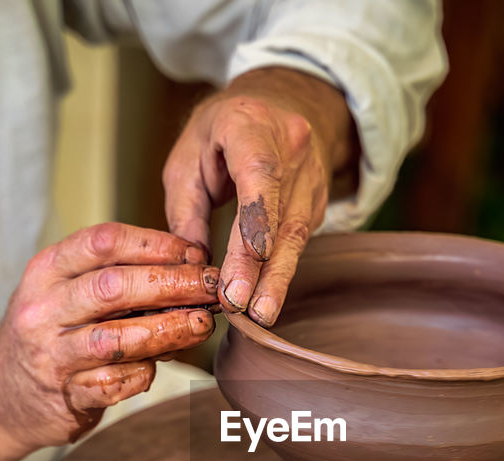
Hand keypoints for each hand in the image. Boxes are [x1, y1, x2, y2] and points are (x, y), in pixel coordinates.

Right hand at [0, 223, 219, 451]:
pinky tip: (158, 367)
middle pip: (114, 287)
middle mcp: (43, 309)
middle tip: (211, 288)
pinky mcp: (64, 396)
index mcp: (47, 271)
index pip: (102, 242)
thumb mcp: (67, 290)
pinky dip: (142, 374)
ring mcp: (51, 355)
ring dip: (167, 331)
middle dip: (172, 284)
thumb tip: (193, 269)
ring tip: (202, 325)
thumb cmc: (53, 331)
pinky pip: (113, 384)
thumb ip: (118, 276)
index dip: (155, 244)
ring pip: (116, 339)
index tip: (195, 253)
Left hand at [162, 68, 358, 326]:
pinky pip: (298, 239)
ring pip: (297, 233)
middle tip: (248, 306)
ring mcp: (311, 176)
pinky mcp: (317, 201)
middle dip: (264, 266)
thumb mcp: (188, 157)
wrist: (279, 103)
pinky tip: (265, 298)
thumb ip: (186, 210)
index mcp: (251, 124)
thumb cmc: (223, 130)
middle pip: (282, 214)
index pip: (261, 173)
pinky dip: (280, 270)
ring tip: (261, 314)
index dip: (259, 216)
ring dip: (277, 278)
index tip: (253, 256)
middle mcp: (291, 147)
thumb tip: (192, 264)